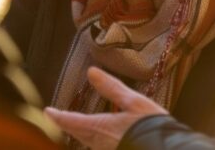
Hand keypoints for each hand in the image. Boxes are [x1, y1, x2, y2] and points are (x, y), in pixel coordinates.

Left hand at [45, 67, 167, 149]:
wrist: (166, 149)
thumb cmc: (150, 124)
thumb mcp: (133, 101)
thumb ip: (111, 87)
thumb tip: (91, 71)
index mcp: (99, 127)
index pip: (71, 121)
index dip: (58, 116)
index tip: (47, 111)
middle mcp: (99, 143)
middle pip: (77, 133)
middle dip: (68, 125)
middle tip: (60, 118)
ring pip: (88, 141)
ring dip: (81, 132)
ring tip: (77, 125)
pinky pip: (100, 146)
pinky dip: (95, 138)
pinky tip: (102, 135)